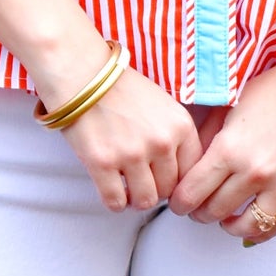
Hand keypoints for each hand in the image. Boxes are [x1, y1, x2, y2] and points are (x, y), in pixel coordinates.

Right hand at [62, 66, 202, 212]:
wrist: (82, 73)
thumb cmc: (120, 87)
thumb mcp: (163, 104)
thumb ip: (175, 135)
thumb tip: (179, 172)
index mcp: (180, 126)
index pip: (193, 172)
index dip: (180, 180)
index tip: (168, 181)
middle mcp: (161, 142)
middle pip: (170, 190)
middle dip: (157, 189)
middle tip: (144, 182)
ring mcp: (132, 154)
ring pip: (146, 200)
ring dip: (136, 199)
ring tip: (128, 187)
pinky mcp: (102, 163)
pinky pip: (115, 202)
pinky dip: (114, 201)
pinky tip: (111, 188)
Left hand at [168, 26, 275, 241]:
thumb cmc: (273, 87)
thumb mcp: (229, 106)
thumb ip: (207, 138)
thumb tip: (188, 167)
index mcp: (230, 149)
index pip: (192, 193)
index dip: (179, 202)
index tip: (178, 203)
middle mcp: (256, 171)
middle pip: (215, 211)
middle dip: (200, 213)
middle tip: (197, 209)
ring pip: (247, 226)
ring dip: (230, 226)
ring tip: (225, 220)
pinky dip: (262, 231)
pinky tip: (252, 225)